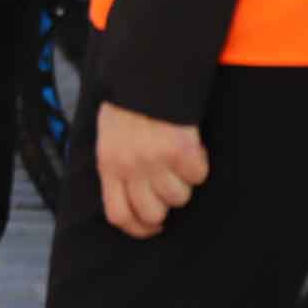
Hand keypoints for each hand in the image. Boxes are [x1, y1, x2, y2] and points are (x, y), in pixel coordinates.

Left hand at [96, 102, 209, 239]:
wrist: (146, 79)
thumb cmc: (128, 109)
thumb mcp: (108, 140)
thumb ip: (116, 167)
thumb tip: (126, 196)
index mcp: (109, 166)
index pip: (119, 215)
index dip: (138, 229)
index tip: (152, 228)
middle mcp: (131, 168)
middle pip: (153, 212)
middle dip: (165, 206)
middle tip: (170, 188)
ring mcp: (156, 161)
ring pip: (179, 197)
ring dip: (183, 182)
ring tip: (178, 160)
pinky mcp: (181, 150)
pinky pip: (197, 175)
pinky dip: (199, 165)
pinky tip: (191, 148)